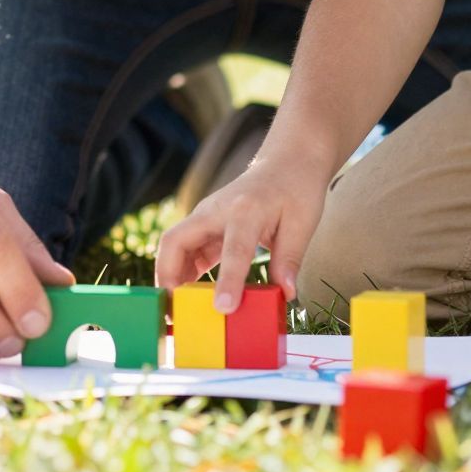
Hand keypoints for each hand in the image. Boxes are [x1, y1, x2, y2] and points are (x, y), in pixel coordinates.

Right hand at [154, 161, 327, 310]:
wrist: (287, 160)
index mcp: (246, 209)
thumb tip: (287, 294)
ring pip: (174, 245)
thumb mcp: (302, 223)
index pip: (233, 249)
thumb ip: (290, 259)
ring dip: (170, 277)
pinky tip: (188, 296)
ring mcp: (207, 216)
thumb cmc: (296, 189)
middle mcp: (217, 210)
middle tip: (173, 311)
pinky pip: (186, 250)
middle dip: (168, 276)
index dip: (227, 280)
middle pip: (176, 240)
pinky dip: (183, 274)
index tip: (224, 308)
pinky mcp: (206, 226)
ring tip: (175, 311)